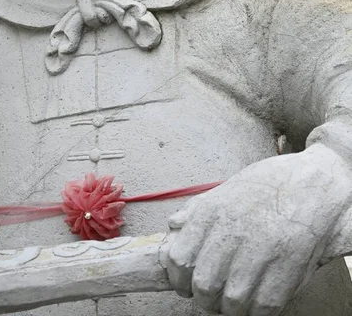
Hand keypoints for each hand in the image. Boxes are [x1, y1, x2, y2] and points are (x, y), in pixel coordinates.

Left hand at [167, 144, 351, 315]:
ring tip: (236, 297)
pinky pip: (264, 307)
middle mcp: (234, 231)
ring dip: (231, 307)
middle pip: (204, 285)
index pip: (179, 258)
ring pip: (233, 302)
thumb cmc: (269, 185)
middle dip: (205, 297)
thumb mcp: (228, 188)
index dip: (179, 278)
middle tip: (213, 294)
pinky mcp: (289, 266)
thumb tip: (172, 227)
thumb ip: (197, 210)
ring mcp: (262, 250)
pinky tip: (258, 297)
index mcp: (213, 211)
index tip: (186, 282)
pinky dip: (257, 310)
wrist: (313, 182)